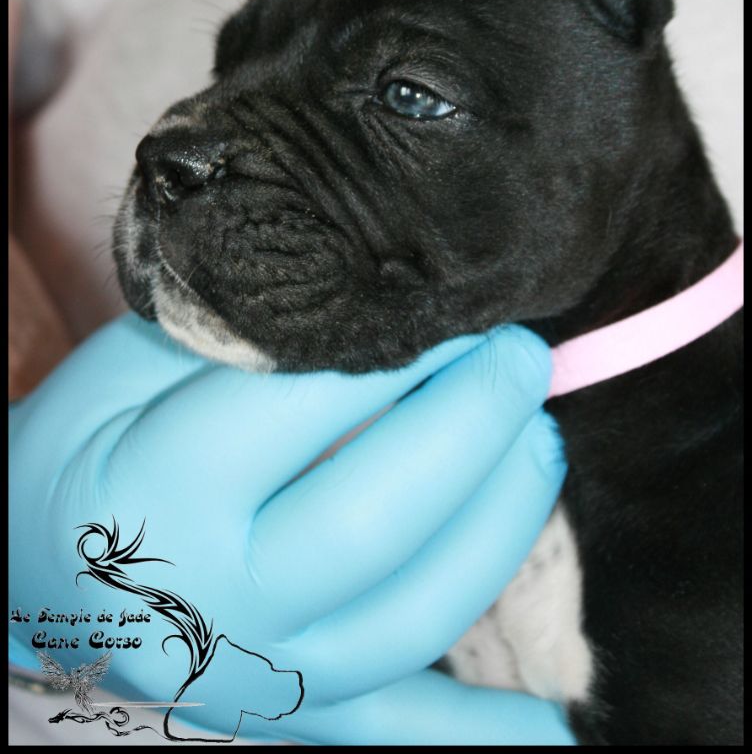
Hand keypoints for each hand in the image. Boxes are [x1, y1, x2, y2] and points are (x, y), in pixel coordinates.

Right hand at [10, 313, 572, 743]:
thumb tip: (381, 319)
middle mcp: (215, 608)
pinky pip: (404, 737)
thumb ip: (243, 342)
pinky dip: (490, 735)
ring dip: (503, 518)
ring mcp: (264, 678)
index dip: (396, 348)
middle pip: (375, 518)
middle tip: (518, 355)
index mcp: (156, 502)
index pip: (300, 411)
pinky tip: (561, 727)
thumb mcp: (131, 367)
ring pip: (417, 613)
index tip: (453, 302)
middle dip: (470, 422)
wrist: (34, 564)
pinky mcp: (298, 715)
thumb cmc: (87, 445)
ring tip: (537, 439)